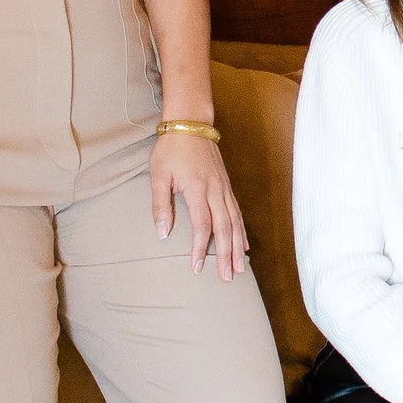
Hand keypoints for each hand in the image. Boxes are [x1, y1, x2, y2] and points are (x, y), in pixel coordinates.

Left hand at [151, 130, 248, 279]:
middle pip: (224, 228)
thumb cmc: (171, 150)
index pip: (202, 225)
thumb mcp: (158, 175)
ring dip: (237, 246)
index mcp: (197, 188)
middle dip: (226, 255)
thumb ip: (161, 205)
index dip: (201, 248)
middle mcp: (215, 190)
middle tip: (227, 277)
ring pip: (235, 222)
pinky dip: (241, 230)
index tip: (197, 266)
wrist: (191, 125)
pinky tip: (243, 245)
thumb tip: (163, 234)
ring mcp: (224, 188)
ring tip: (239, 268)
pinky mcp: (226, 186)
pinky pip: (237, 212)